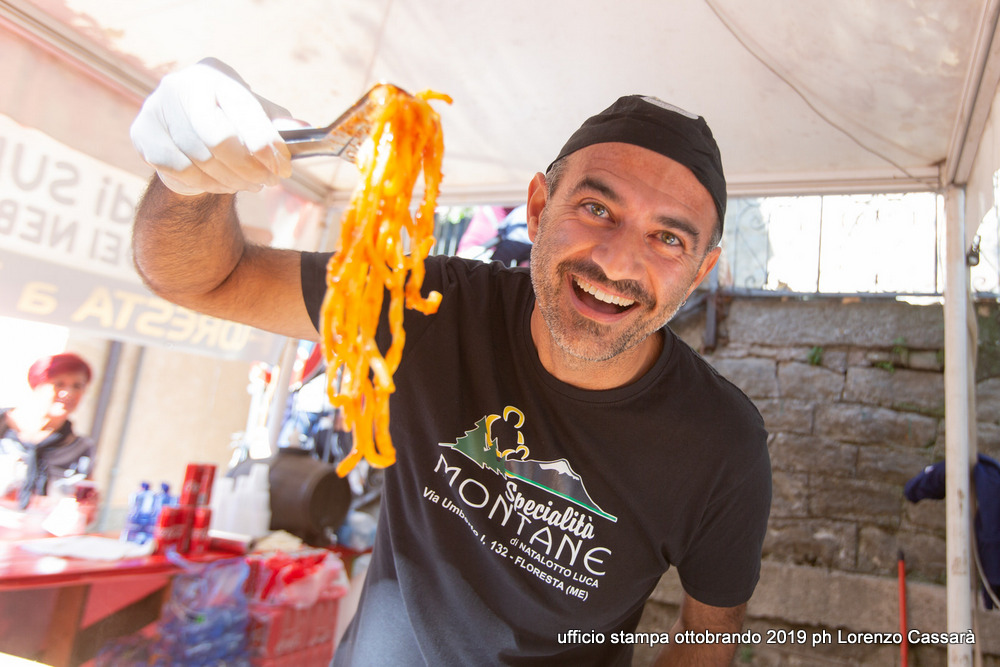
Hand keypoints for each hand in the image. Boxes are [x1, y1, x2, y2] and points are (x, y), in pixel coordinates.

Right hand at [130, 58, 294, 194]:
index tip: (285, 169)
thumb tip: (304, 127)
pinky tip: (223, 184)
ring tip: (250, 185)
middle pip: (219, 139)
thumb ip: (278, 122)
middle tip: (268, 182)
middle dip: (249, 167)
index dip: (267, 145)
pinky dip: (208, 184)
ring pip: (201, 160)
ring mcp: (156, 110)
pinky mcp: (143, 136)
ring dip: (232, 180)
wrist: (185, 130)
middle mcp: (179, 86)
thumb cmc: (230, 120)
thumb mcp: (257, 116)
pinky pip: (182, 172)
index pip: (244, 111)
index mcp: (213, 74)